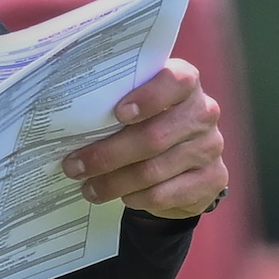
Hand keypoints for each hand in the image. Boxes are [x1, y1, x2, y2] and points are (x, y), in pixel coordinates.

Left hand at [62, 58, 226, 219]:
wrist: (182, 161)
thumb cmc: (146, 122)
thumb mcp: (133, 105)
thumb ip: (114, 102)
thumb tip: (65, 117)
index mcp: (185, 83)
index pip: (175, 81)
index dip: (148, 97)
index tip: (118, 113)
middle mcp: (203, 112)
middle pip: (154, 136)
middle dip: (108, 154)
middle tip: (74, 166)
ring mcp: (210, 148)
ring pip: (154, 170)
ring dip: (115, 182)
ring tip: (88, 187)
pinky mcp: (212, 180)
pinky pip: (166, 194)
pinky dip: (138, 197)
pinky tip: (122, 196)